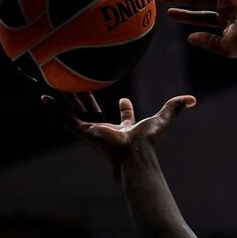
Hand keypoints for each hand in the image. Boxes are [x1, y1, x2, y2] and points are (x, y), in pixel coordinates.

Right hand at [44, 95, 195, 167]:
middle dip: (87, 97)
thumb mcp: (162, 119)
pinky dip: (54, 109)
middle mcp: (107, 130)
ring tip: (57, 83)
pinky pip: (63, 119)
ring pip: (76, 111)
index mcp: (126, 129)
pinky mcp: (82, 132)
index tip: (124, 98)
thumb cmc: (147, 141)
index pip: (124, 117)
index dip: (125, 109)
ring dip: (67, 98)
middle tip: (81, 83)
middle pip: (94, 111)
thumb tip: (192, 99)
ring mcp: (92, 131)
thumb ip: (175, 108)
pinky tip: (44, 98)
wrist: (134, 154)